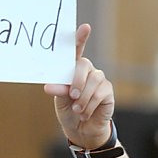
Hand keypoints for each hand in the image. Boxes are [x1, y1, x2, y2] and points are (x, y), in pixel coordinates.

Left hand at [44, 24, 113, 149]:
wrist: (80, 129)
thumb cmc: (69, 111)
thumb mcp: (60, 101)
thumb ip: (58, 90)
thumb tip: (50, 86)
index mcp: (73, 69)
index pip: (76, 50)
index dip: (80, 38)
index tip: (85, 27)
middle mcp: (88, 71)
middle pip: (84, 65)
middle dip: (77, 81)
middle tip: (72, 96)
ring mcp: (99, 79)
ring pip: (93, 81)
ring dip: (82, 98)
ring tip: (77, 110)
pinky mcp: (108, 91)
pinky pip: (100, 94)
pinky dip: (89, 106)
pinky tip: (85, 113)